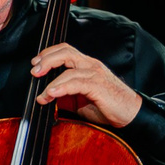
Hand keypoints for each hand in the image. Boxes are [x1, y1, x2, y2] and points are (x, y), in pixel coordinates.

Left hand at [29, 43, 144, 129]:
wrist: (130, 114)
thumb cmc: (108, 106)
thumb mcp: (80, 99)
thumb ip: (64, 94)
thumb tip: (46, 95)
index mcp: (87, 65)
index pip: (65, 50)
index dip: (48, 54)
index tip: (35, 63)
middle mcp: (91, 65)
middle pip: (65, 52)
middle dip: (46, 60)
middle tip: (34, 72)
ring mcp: (95, 74)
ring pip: (68, 69)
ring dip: (50, 82)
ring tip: (42, 96)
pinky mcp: (98, 86)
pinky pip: (76, 83)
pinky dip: (61, 87)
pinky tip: (52, 94)